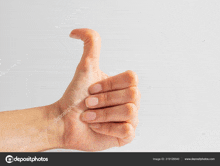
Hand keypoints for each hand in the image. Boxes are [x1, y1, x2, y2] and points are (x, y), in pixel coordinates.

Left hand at [56, 28, 140, 150]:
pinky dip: (107, 128)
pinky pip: (127, 130)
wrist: (65, 121)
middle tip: (89, 103)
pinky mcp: (126, 135)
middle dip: (105, 99)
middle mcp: (130, 101)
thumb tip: (78, 31)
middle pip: (133, 95)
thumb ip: (91, 43)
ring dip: (104, 114)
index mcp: (124, 86)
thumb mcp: (85, 66)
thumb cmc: (75, 97)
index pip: (131, 78)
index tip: (91, 89)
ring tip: (90, 116)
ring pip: (129, 112)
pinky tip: (97, 127)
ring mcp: (130, 118)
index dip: (110, 84)